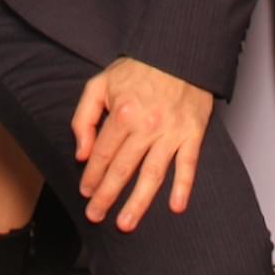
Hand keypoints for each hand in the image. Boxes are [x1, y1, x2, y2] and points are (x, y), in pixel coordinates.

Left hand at [71, 57, 213, 231]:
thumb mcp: (100, 84)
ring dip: (138, 203)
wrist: (178, 51)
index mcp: (122, 113)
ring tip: (125, 223)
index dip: (91, 177)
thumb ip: (84, 118)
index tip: (86, 193)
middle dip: (107, 196)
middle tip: (96, 216)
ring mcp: (171, 132)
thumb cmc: (138, 69)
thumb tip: (81, 153)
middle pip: (123, 170)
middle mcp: (146, 126)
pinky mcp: (193, 133)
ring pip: (152, 175)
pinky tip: (175, 207)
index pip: (102, 154)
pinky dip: (183, 187)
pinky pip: (188, 165)